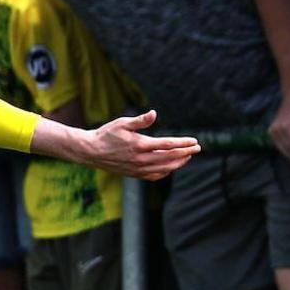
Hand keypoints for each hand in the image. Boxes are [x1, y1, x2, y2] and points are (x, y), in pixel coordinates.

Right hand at [78, 110, 199, 180]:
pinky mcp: (135, 174)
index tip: (195, 141)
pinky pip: (155, 176)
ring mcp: (139, 169)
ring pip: (165, 168)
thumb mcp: (123, 123)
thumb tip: (154, 113)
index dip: (183, 143)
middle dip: (186, 153)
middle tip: (198, 148)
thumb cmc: (107, 134)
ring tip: (188, 157)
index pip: (168, 145)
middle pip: (170, 157)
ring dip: (179, 163)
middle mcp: (141, 159)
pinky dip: (166, 172)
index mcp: (140, 145)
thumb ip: (140, 120)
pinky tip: (171, 167)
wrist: (92, 151)